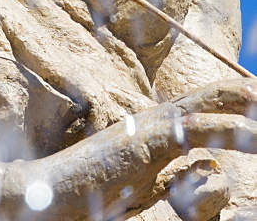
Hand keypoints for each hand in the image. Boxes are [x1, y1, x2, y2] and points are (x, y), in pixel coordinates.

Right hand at [1, 78, 256, 220]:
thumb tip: (211, 165)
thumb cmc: (94, 190)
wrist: (52, 191)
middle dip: (247, 95)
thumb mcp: (146, 179)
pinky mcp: (146, 144)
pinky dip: (227, 129)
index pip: (206, 103)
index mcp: (157, 125)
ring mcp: (150, 127)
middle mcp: (156, 118)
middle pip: (213, 96)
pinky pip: (193, 131)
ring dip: (245, 110)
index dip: (236, 98)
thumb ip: (176, 170)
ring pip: (209, 108)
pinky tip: (251, 135)